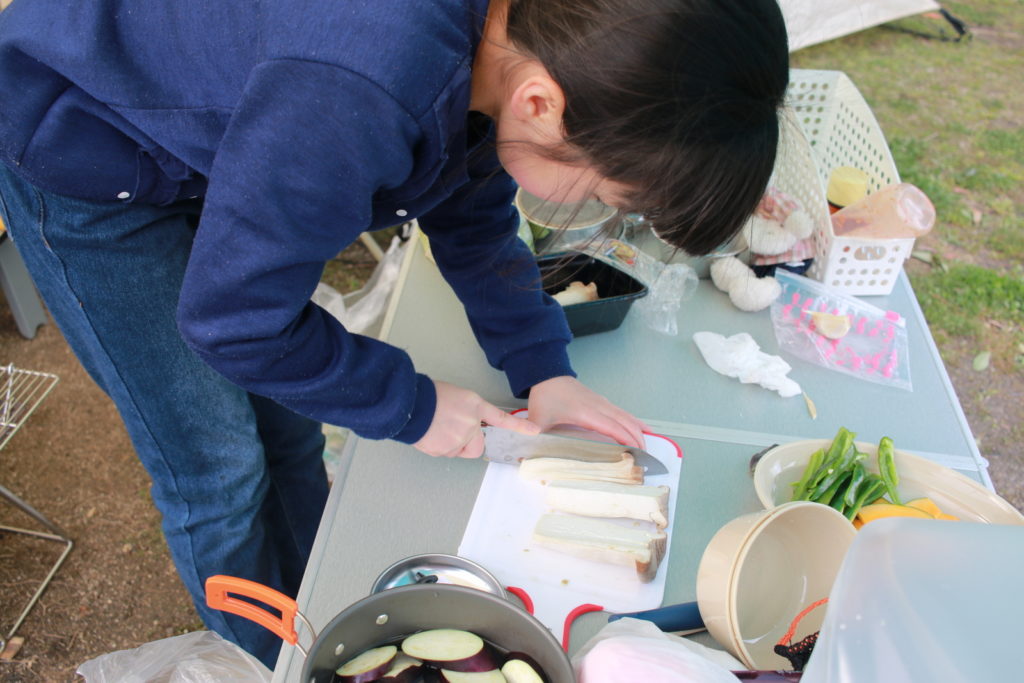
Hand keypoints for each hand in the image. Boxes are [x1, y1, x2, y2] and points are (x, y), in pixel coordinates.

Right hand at [414, 380, 539, 458]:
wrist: (410, 404)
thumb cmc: (429, 396)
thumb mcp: (457, 397)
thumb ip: (468, 412)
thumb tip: (465, 425)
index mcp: (475, 407)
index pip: (501, 418)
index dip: (519, 426)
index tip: (535, 430)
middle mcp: (471, 425)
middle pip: (477, 444)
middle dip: (469, 442)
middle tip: (451, 429)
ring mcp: (459, 439)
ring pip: (460, 450)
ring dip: (451, 443)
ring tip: (436, 427)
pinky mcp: (445, 450)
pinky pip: (446, 453)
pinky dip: (439, 446)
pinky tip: (430, 433)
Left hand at [527, 376, 647, 447]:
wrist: (547, 373)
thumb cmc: (546, 396)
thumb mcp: (538, 417)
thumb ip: (535, 435)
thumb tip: (527, 453)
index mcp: (585, 412)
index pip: (611, 427)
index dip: (625, 439)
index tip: (636, 452)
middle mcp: (598, 407)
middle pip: (624, 423)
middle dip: (637, 439)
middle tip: (645, 458)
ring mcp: (602, 403)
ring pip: (626, 417)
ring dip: (639, 431)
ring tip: (648, 446)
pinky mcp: (602, 402)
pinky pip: (623, 412)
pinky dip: (634, 421)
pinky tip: (643, 428)